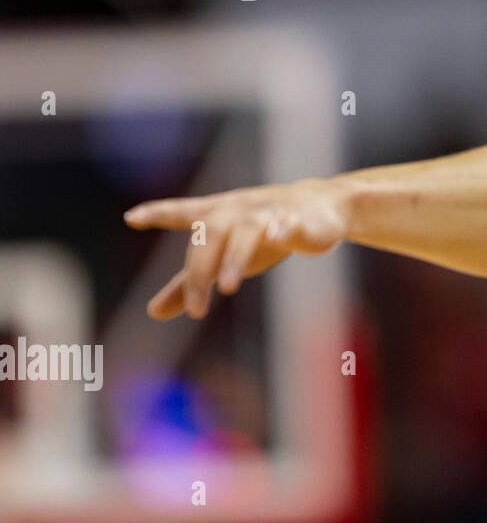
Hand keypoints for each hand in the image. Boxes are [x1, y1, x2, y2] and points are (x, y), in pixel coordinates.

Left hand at [123, 178, 347, 319]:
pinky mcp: (297, 221)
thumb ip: (187, 283)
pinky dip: (282, 228)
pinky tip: (279, 237)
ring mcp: (267, 213)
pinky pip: (287, 224)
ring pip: (245, 232)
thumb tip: (152, 312)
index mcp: (216, 215)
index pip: (183, 213)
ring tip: (228, 287)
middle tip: (196, 311)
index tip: (132, 218)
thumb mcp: (221, 258)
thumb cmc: (262, 233)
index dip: (160, 214)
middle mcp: (237, 210)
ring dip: (234, 258)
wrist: (318, 209)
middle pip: (210, 234)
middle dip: (201, 272)